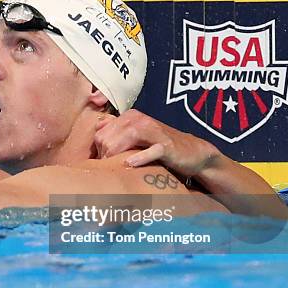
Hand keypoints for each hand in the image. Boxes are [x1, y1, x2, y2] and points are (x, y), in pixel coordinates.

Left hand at [93, 109, 220, 177]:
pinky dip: (139, 158)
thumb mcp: (135, 135)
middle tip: (109, 171)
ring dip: (116, 157)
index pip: (100, 134)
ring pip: (124, 140)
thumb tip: (97, 127)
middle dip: (105, 157)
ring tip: (116, 170)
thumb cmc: (157, 146)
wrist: (191, 151)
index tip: (103, 164)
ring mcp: (153, 131)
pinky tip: (131, 165)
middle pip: (108, 138)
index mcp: (129, 117)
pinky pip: (149, 151)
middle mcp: (139, 119)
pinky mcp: (166, 146)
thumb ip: (116, 130)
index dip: (98, 152)